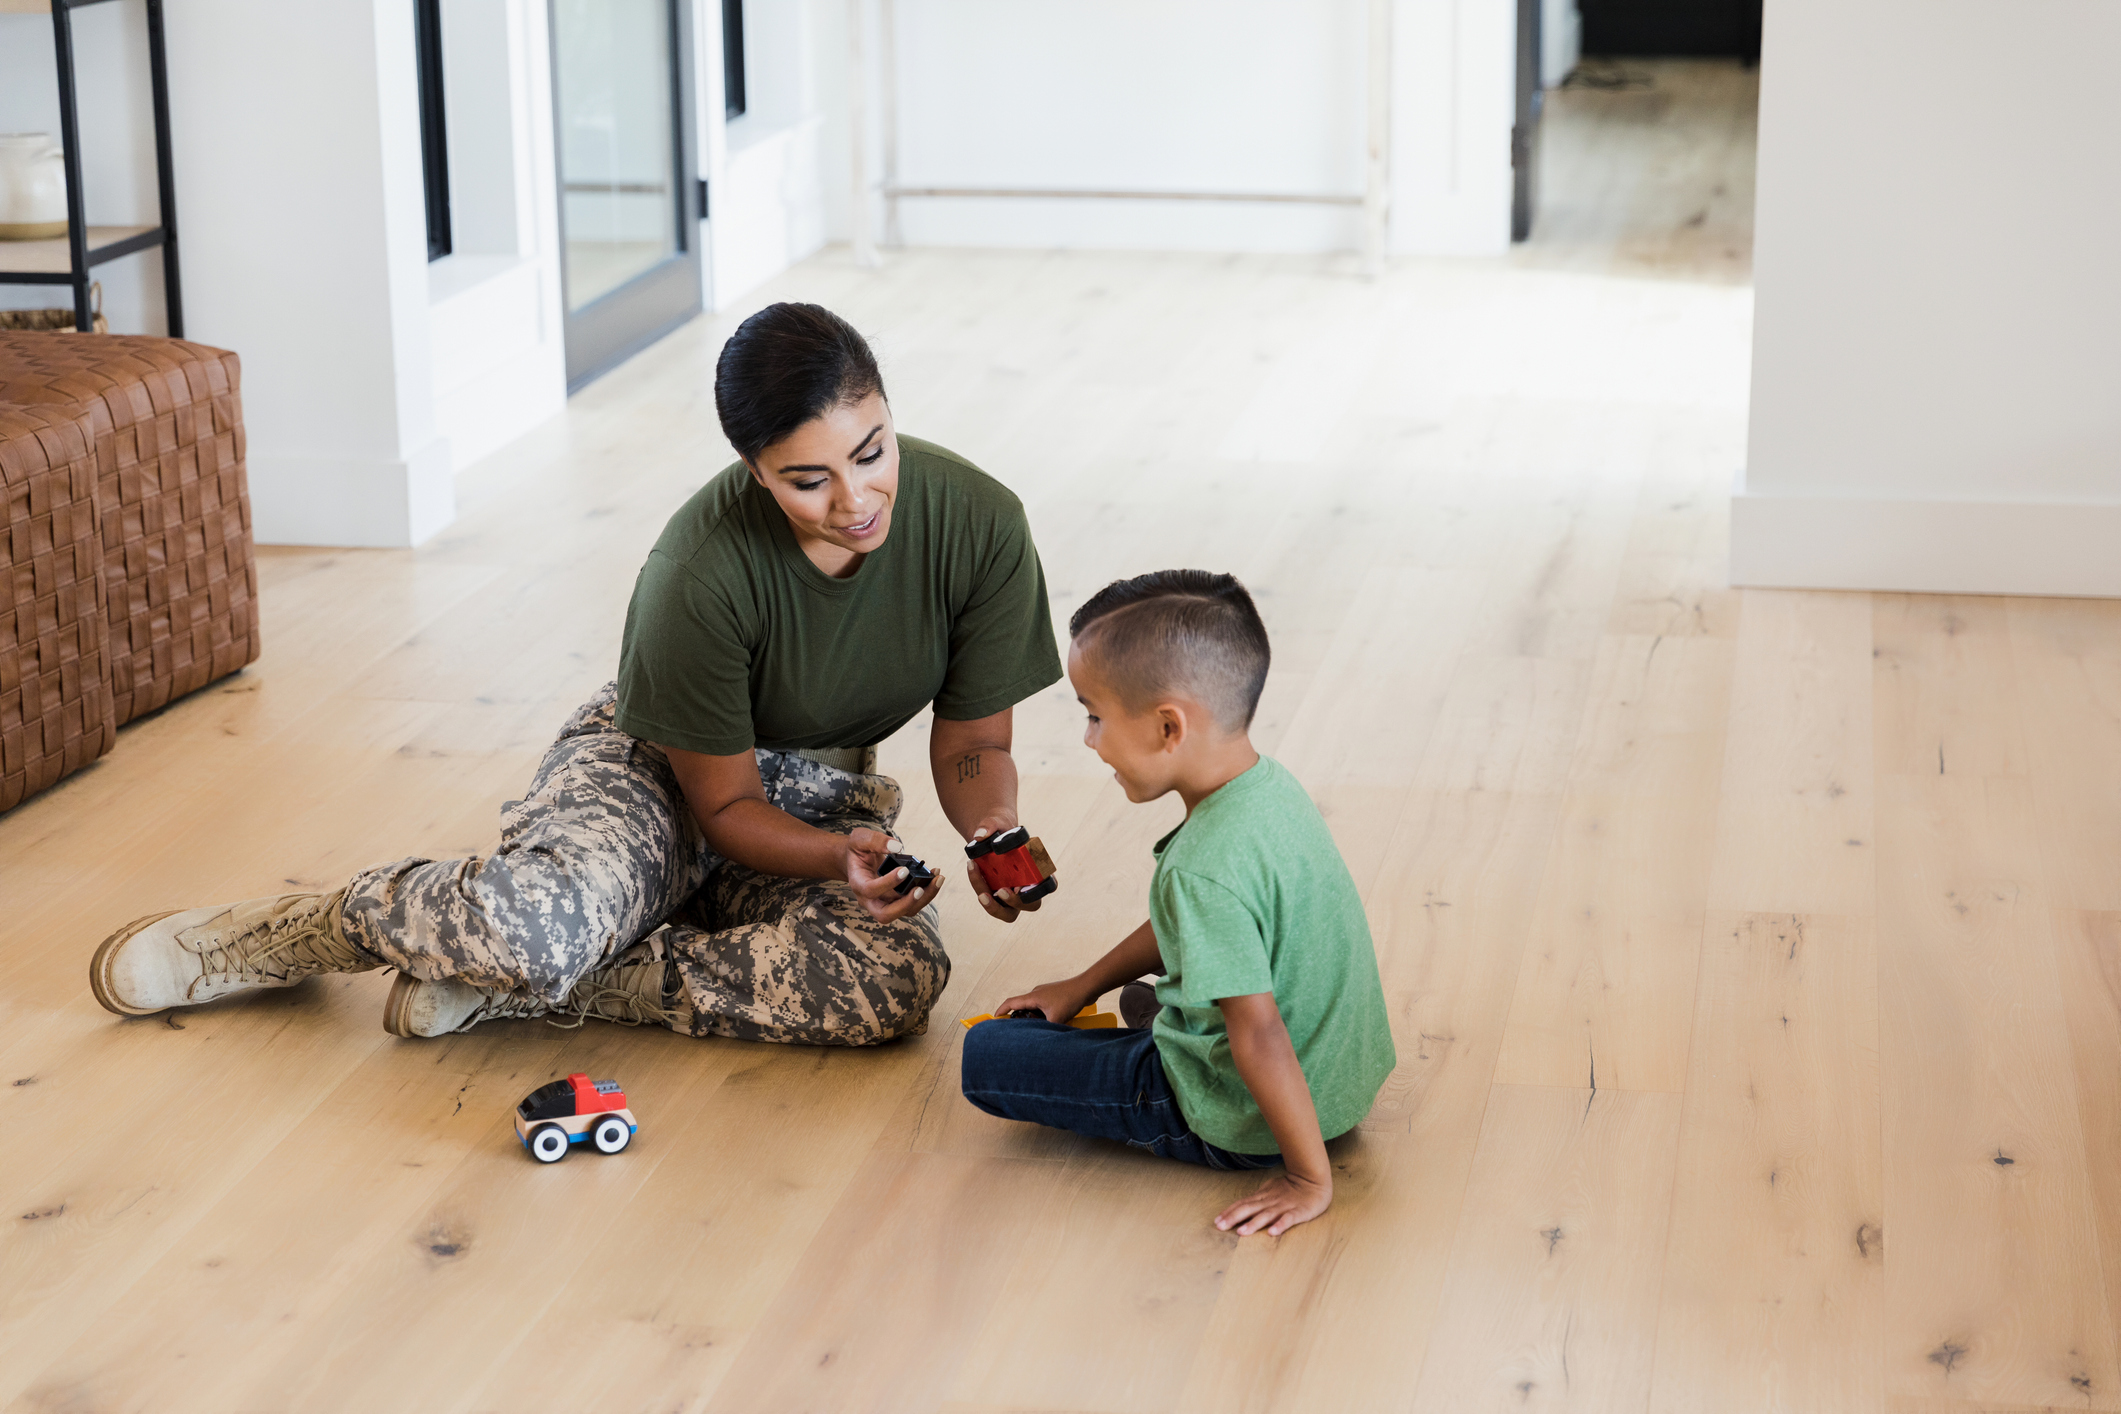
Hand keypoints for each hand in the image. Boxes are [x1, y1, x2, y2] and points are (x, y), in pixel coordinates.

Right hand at [842, 826, 944, 922]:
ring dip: (924, 898)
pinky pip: (914, 903)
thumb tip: (897, 846)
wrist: (859, 860)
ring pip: (905, 911)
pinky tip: (935, 876)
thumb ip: (875, 840)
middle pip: (886, 914)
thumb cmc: (859, 850)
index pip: (871, 890)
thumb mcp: (860, 838)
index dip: (888, 883)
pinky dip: (927, 892)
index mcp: (858, 883)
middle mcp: (870, 899)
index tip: (904, 870)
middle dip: (906, 904)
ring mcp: (885, 903)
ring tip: (937, 879)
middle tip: (921, 889)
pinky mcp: (898, 900)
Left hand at [965, 820, 1043, 923]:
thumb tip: (980, 836)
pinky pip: (988, 901)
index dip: (1040, 889)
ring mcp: (1012, 896)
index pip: (1048, 885)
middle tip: (1002, 891)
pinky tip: (972, 868)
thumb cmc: (1000, 829)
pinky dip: (979, 887)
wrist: (987, 835)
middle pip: (1031, 905)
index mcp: (1038, 869)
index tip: (1025, 885)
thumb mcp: (996, 822)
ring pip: (1008, 913)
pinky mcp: (995, 898)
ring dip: (994, 907)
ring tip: (982, 894)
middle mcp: (1028, 886)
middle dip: (1017, 902)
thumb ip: (990, 825)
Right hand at [993, 978, 1092, 1023]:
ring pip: (1032, 1007)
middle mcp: (1036, 993)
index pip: (1010, 1003)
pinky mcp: (1053, 996)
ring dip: (1031, 1017)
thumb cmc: (1071, 998)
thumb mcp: (1056, 1019)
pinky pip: (1042, 1006)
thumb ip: (1045, 1029)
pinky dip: (1040, 1015)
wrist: (1087, 987)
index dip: (1001, 1011)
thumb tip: (1040, 1038)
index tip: (995, 1020)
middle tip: (1015, 1029)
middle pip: (1020, 1006)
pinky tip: (1049, 1022)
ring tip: (1034, 1028)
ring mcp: (1045, 994)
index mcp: (1033, 997)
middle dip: (1017, 1018)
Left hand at [1215, 1170, 1331, 1236]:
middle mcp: (1270, 1201)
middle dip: (1234, 1218)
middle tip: (1220, 1227)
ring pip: (1266, 1216)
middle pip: (1249, 1209)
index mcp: (1263, 1197)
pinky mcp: (1298, 1212)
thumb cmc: (1290, 1188)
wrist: (1314, 1180)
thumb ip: (1257, 1199)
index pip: (1242, 1204)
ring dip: (1253, 1224)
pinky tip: (1272, 1233)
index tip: (1216, 1221)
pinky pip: (1288, 1219)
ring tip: (1241, 1232)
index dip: (1229, 1212)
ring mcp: (1284, 1207)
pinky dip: (1280, 1225)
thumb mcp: (1270, 1190)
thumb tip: (1240, 1206)